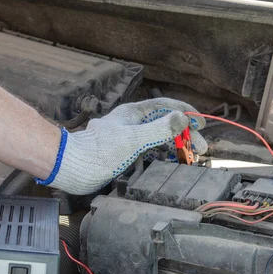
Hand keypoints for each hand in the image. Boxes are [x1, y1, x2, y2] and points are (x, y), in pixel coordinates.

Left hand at [35, 98, 206, 194]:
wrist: (71, 166)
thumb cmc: (99, 151)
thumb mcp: (133, 139)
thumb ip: (158, 128)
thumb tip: (182, 117)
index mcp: (133, 114)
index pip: (165, 107)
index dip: (185, 114)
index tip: (201, 124)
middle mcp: (130, 123)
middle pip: (163, 123)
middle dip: (184, 134)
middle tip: (202, 149)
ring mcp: (125, 137)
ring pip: (156, 137)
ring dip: (174, 144)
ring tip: (190, 156)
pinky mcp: (120, 153)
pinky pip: (146, 150)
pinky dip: (160, 154)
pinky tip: (167, 161)